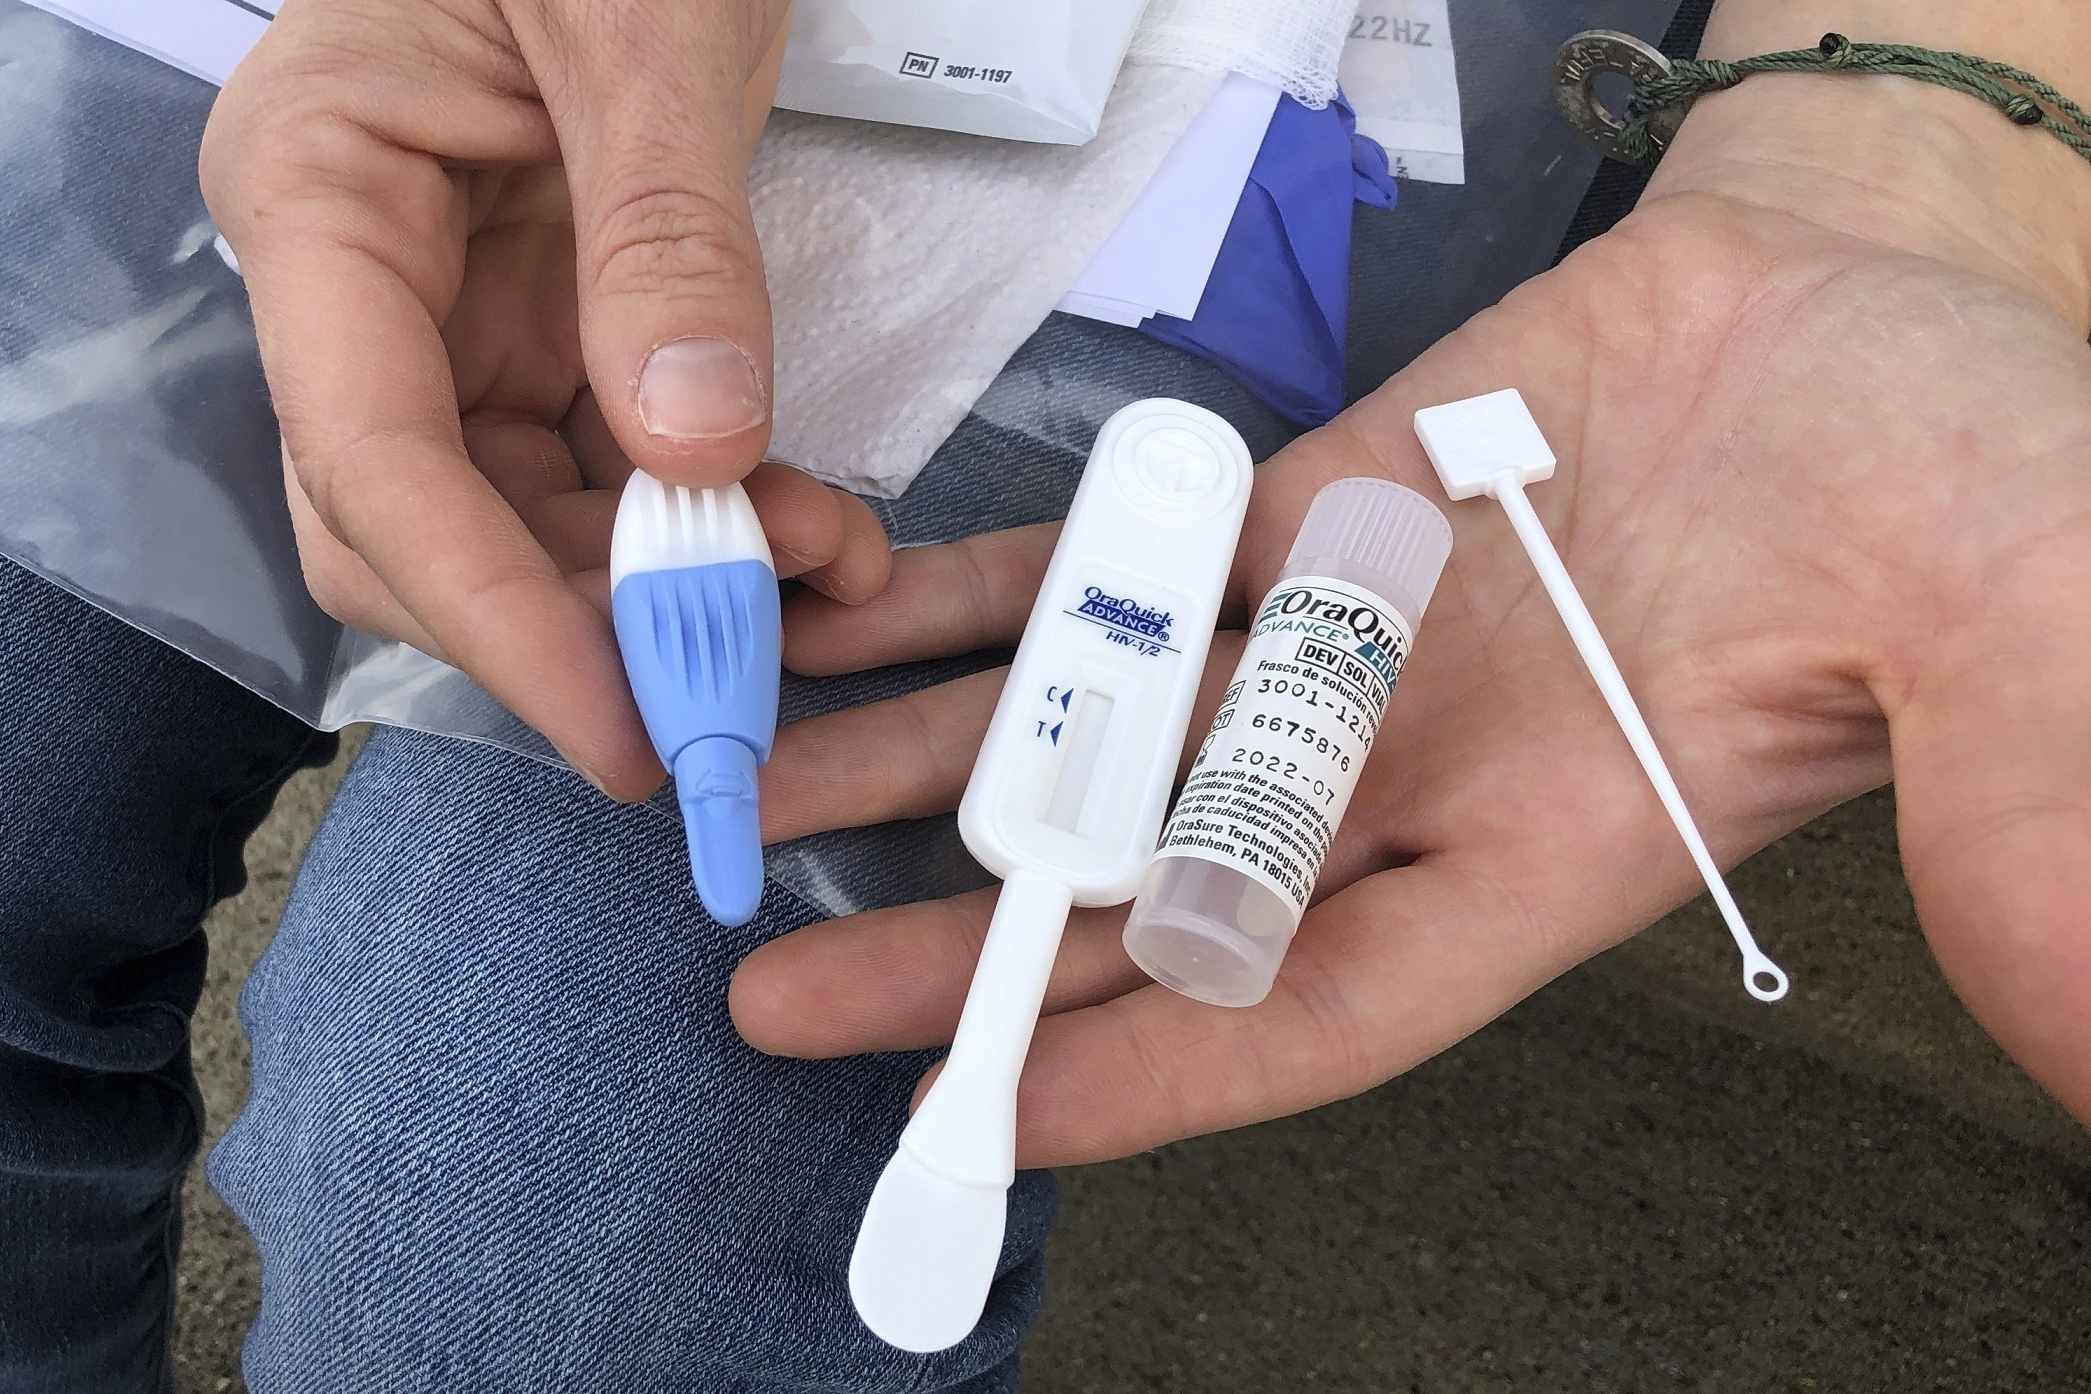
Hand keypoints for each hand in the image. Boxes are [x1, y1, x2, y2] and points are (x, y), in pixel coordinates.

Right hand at [201, 0, 890, 797]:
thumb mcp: (646, 32)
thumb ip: (666, 237)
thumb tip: (693, 442)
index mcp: (321, 194)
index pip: (371, 459)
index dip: (492, 615)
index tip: (616, 723)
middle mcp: (366, 282)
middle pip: (429, 526)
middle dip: (586, 619)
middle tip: (742, 674)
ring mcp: (455, 313)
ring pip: (530, 519)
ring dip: (671, 578)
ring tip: (825, 569)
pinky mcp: (547, 329)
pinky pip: (609, 467)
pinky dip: (707, 518)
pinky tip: (810, 530)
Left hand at [731, 62, 2090, 1158]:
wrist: (1871, 285)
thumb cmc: (1966, 469)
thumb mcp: (2017, 643)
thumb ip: (2021, 825)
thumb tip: (2083, 1027)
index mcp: (1549, 852)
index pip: (1321, 1007)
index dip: (1158, 1077)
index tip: (987, 1122)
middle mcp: (1408, 773)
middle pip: (1152, 896)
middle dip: (970, 957)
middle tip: (784, 1000)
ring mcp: (1334, 642)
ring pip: (1098, 733)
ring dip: (932, 775)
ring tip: (763, 810)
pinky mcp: (1293, 515)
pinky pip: (1109, 567)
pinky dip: (985, 596)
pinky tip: (863, 623)